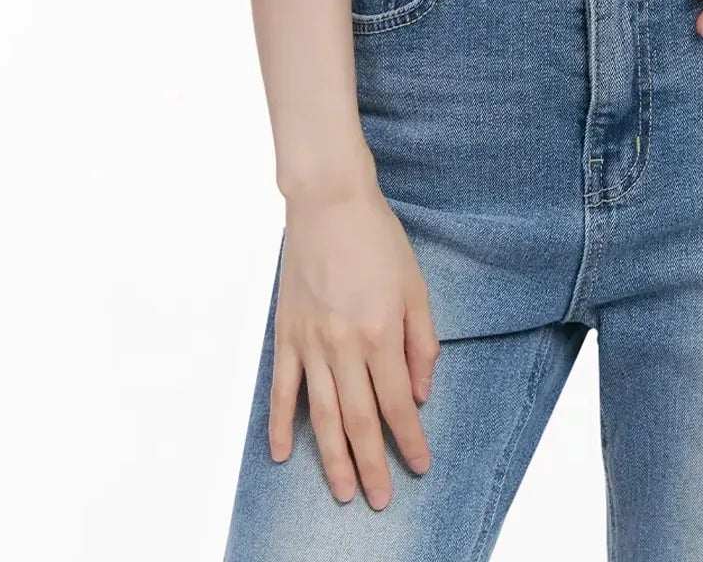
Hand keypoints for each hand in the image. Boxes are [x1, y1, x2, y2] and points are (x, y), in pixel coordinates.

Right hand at [269, 174, 440, 509]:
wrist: (329, 203)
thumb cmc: (377, 240)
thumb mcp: (415, 286)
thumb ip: (420, 343)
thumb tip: (419, 393)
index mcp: (380, 333)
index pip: (397, 404)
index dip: (410, 440)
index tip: (421, 466)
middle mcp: (344, 346)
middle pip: (359, 420)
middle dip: (372, 466)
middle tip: (380, 500)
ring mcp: (310, 343)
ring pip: (321, 415)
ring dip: (332, 458)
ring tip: (342, 492)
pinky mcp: (286, 334)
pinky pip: (283, 389)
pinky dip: (281, 425)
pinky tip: (283, 454)